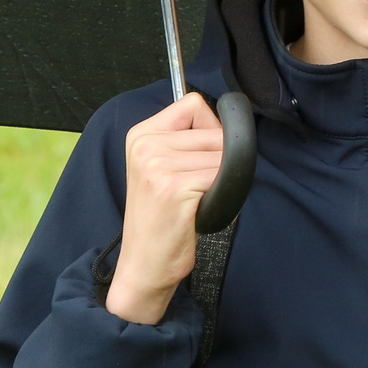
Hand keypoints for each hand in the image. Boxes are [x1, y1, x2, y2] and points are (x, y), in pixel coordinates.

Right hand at [104, 92, 227, 324]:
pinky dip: (221, 195)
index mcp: (141, 134)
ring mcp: (158, 165)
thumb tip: (226, 121)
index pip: (193, 104)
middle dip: (219, 159)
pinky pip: (221, 177)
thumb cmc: (160, 219)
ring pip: (222, 155)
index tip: (202, 155)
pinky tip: (200, 209)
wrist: (144, 263)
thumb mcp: (159, 169)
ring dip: (221, 180)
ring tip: (198, 199)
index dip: (211, 128)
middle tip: (199, 188)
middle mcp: (146, 145)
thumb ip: (184, 140)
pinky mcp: (175, 187)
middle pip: (214, 131)